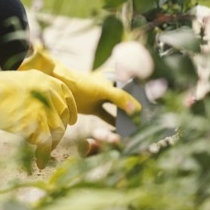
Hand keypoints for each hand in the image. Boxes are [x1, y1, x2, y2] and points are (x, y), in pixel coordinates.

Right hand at [0, 43, 76, 164]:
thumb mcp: (21, 83)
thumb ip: (35, 94)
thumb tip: (41, 111)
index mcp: (46, 80)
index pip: (67, 97)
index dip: (71, 111)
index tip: (71, 122)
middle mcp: (49, 93)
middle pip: (62, 117)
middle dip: (58, 132)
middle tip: (51, 143)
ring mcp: (44, 108)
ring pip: (56, 131)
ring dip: (51, 144)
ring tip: (43, 153)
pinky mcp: (37, 124)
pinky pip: (46, 143)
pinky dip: (44, 154)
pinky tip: (40, 161)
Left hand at [19, 44, 140, 123]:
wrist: (57, 87)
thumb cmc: (81, 83)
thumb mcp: (102, 89)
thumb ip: (120, 97)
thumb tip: (136, 108)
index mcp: (112, 78)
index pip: (130, 85)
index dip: (141, 92)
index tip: (152, 101)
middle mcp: (108, 87)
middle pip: (125, 97)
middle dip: (134, 106)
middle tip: (147, 117)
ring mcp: (101, 97)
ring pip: (117, 108)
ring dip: (125, 116)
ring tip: (137, 126)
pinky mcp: (94, 108)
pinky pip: (107, 117)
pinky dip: (114, 123)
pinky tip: (121, 131)